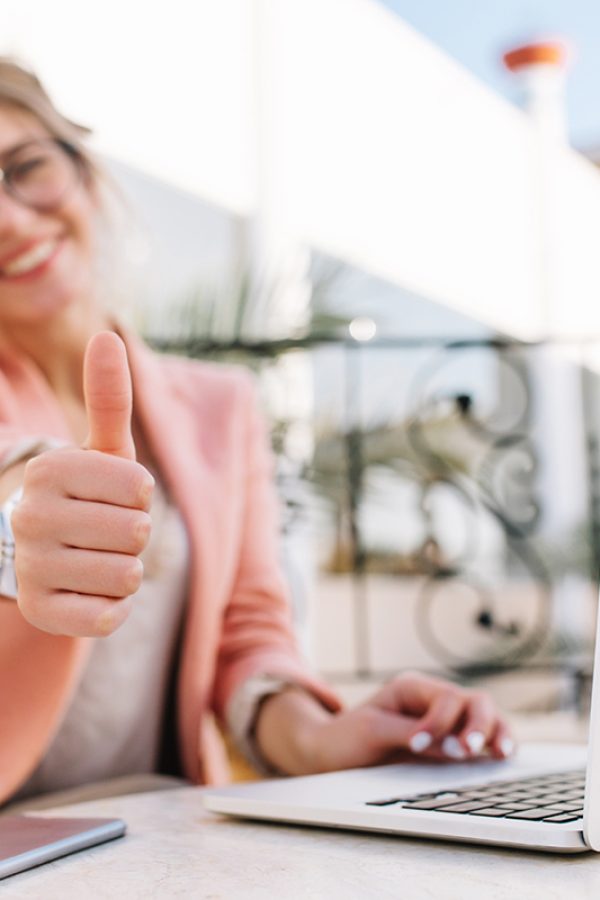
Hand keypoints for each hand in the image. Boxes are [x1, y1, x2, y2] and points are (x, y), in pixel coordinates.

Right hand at [13, 332, 153, 636]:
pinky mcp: (41, 613)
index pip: (139, 487)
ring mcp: (31, 567)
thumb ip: (108, 399)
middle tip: (107, 530)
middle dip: (136, 533)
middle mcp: (30, 516)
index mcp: (49, 470)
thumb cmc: (88, 494)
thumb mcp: (101, 450)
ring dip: (127, 570)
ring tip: (100, 558)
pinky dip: (114, 606)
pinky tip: (91, 591)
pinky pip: (109, 616)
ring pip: (127, 575)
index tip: (118, 494)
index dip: (142, 494)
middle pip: (137, 532)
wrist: (44, 552)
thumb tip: (106, 335)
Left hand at [306, 671, 513, 771]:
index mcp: (412, 687)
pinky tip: (501, 758)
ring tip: (500, 754)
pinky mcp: (451, 742)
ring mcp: (447, 720)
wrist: (333, 753)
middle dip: (478, 725)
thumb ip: (409, 734)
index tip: (419, 745)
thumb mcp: (371, 731)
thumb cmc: (348, 737)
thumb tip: (450, 747)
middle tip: (467, 750)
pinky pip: (484, 739)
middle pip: (474, 702)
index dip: (439, 722)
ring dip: (497, 733)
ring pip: (487, 717)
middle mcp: (434, 699)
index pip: (444, 697)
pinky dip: (496, 745)